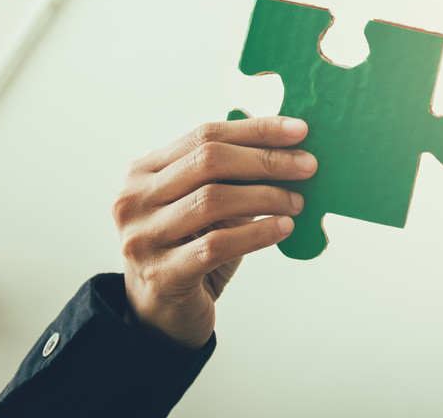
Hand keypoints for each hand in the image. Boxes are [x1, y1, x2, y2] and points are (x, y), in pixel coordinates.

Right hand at [112, 117, 315, 347]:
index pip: (204, 135)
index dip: (255, 130)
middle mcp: (134, 200)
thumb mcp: (207, 202)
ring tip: (297, 201)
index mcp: (144, 172)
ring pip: (213, 199)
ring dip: (266, 196)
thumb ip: (231, 170)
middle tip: (308, 166)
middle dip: (265, 160)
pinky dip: (257, 234)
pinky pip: (218, 245)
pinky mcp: (162, 274)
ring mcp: (143, 237)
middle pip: (208, 161)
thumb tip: (287, 138)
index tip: (299, 130)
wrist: (163, 313)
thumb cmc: (193, 247)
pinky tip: (284, 228)